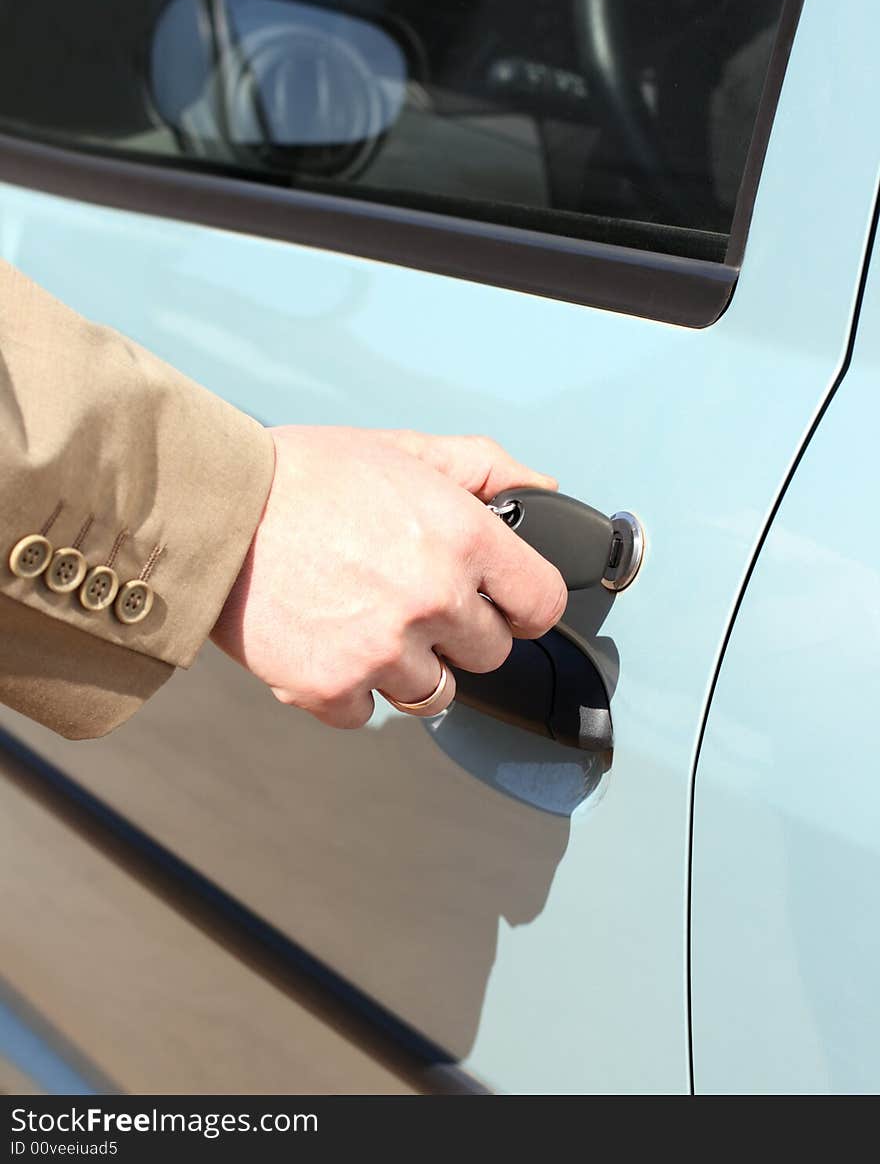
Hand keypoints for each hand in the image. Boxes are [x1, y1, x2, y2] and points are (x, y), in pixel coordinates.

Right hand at [211, 427, 567, 727]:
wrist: (210, 508)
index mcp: (461, 536)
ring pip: (434, 692)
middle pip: (489, 652)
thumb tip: (538, 488)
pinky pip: (367, 714)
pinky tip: (327, 645)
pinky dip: (348, 690)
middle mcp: (433, 598)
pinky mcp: (331, 688)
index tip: (503, 605)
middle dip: (458, 631)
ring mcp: (383, 649)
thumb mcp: (401, 449)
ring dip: (407, 667)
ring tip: (364, 622)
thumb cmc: (300, 475)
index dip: (522, 604)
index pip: (541, 602)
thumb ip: (480, 467)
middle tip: (408, 600)